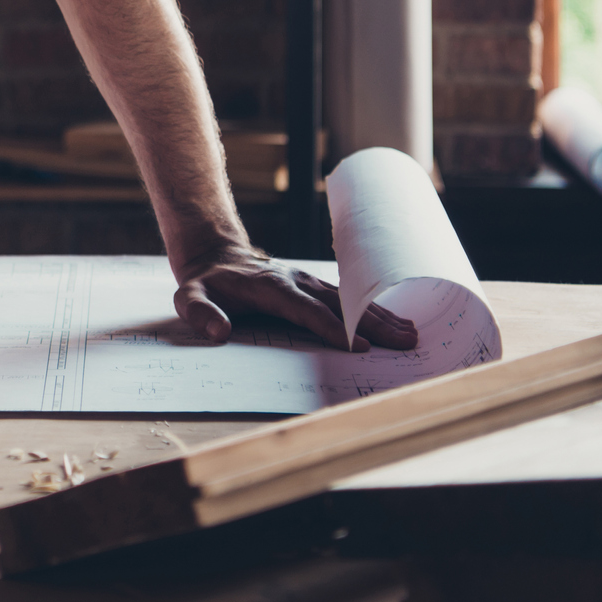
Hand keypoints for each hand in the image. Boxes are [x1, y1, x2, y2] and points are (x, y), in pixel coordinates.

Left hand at [174, 245, 417, 352]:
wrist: (215, 254)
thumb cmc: (204, 283)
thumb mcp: (188, 297)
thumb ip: (200, 313)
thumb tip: (218, 333)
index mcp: (270, 287)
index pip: (305, 310)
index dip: (332, 328)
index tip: (359, 347)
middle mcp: (295, 281)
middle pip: (339, 304)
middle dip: (373, 323)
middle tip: (405, 342)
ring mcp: (307, 282)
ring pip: (350, 299)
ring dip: (382, 316)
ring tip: (413, 334)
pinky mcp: (314, 286)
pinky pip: (347, 298)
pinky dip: (374, 310)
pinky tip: (398, 322)